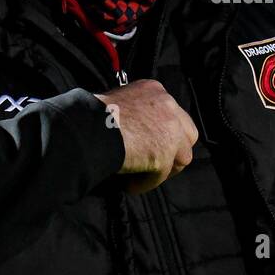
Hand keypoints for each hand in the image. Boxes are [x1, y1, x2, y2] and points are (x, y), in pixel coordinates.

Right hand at [93, 79, 198, 193]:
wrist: (88, 128)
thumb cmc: (92, 118)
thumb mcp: (118, 104)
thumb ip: (135, 115)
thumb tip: (137, 135)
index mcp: (154, 90)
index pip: (171, 114)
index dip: (163, 133)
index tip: (149, 146)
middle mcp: (167, 104)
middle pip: (187, 133)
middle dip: (175, 151)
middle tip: (154, 164)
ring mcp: (171, 127)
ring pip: (182, 156)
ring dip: (162, 170)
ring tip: (139, 176)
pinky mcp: (166, 151)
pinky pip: (162, 174)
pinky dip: (146, 182)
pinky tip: (129, 184)